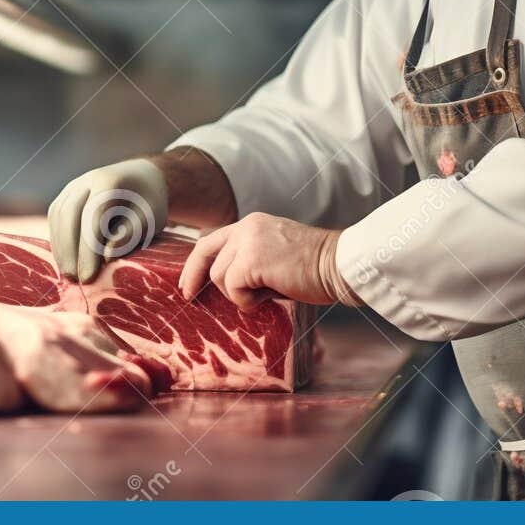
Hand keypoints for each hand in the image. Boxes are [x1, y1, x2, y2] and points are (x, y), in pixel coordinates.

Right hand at [48, 159, 168, 282]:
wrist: (141, 178)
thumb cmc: (148, 203)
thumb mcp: (151, 218)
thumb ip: (132, 233)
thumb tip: (108, 255)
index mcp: (109, 181)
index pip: (93, 215)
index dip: (88, 248)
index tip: (88, 277)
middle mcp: (86, 180)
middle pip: (69, 215)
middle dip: (70, 251)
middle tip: (75, 281)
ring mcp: (73, 187)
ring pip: (58, 217)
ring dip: (61, 249)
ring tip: (69, 276)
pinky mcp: (65, 197)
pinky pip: (56, 219)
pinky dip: (58, 242)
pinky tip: (66, 262)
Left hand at [178, 212, 357, 309]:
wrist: (338, 264)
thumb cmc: (314, 269)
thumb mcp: (274, 256)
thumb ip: (251, 263)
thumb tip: (227, 287)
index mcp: (252, 224)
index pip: (211, 241)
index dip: (194, 264)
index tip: (186, 285)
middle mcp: (246, 227)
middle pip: (210, 261)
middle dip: (199, 281)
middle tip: (190, 297)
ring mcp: (248, 242)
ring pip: (220, 278)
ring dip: (241, 294)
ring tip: (269, 291)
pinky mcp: (251, 260)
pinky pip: (233, 288)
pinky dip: (249, 300)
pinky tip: (273, 293)